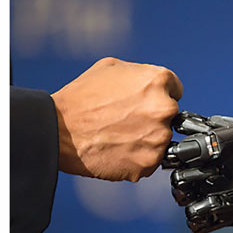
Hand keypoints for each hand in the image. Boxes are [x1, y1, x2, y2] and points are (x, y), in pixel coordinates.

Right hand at [50, 57, 182, 181]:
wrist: (58, 130)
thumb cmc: (79, 99)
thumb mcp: (111, 68)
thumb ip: (139, 74)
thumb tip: (150, 85)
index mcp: (158, 80)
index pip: (174, 91)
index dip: (155, 98)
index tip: (140, 106)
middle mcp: (163, 109)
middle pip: (169, 118)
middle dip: (151, 120)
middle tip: (125, 124)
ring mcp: (157, 139)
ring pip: (159, 142)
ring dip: (144, 142)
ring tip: (117, 139)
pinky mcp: (146, 164)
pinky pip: (148, 164)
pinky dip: (134, 161)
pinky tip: (115, 153)